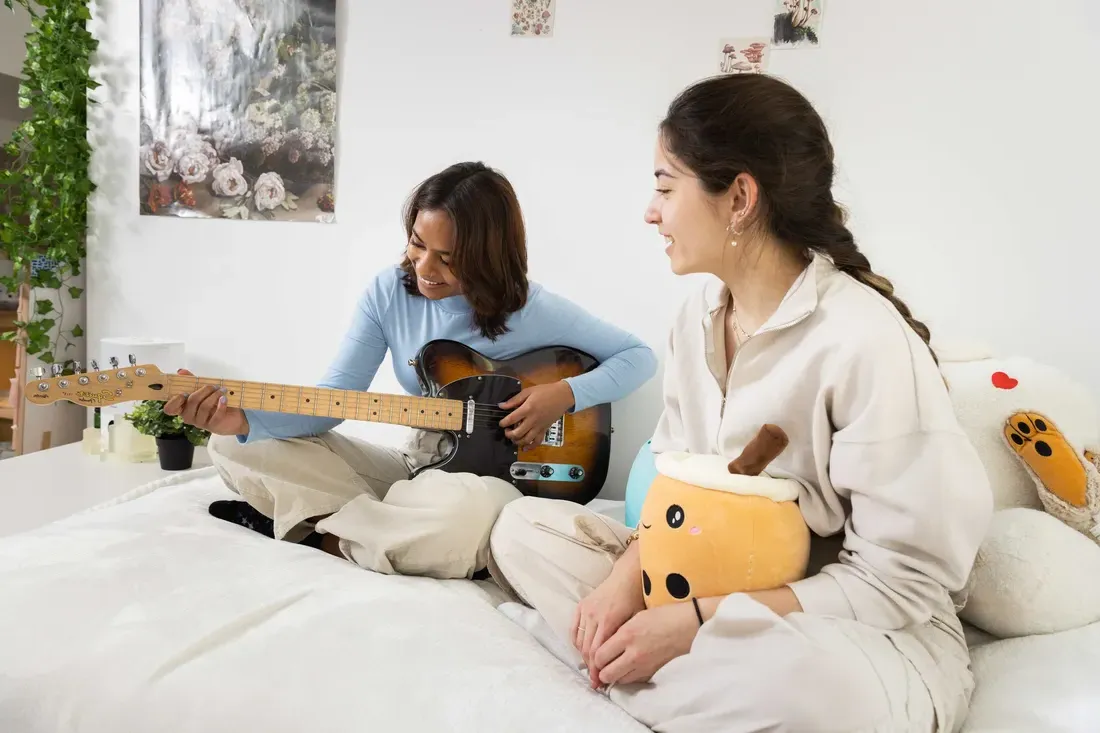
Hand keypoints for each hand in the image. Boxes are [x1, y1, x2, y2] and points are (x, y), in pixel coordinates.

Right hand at [163, 369, 249, 436]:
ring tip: (222, 390)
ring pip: (204, 407)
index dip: (174, 401)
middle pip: (191, 402)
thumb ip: (191, 381)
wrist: (231, 417)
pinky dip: (221, 405)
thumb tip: (181, 371)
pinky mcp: (212, 426)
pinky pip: (216, 415)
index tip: (184, 392)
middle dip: (204, 390)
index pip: (169, 409)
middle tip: (214, 386)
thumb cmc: (213, 402)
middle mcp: (189, 416)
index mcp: (182, 407)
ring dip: (214, 395)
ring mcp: (200, 422)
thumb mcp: (202, 390)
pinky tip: (224, 398)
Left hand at [498, 381, 574, 448]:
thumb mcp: (528, 391)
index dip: (503, 423)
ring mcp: (539, 426)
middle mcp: (532, 420)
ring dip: (517, 441)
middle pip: (517, 433)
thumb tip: (501, 406)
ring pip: (526, 440)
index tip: (501, 423)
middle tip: (506, 430)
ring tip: (513, 437)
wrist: (562, 396)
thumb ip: (514, 400)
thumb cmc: (545, 391)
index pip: (511, 419)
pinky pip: (538, 441)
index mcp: (527, 409)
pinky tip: (524, 448)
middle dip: (509, 434)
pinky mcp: (545, 430)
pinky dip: (530, 447)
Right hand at [571, 546, 645, 687]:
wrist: (626, 577)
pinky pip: (574, 629)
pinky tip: (582, 650)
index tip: (599, 681)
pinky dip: (576, 642)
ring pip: (579, 641)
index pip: (597, 651)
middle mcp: (594, 615)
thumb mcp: (635, 621)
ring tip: (590, 667)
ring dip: (583, 656)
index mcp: (609, 620)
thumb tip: (620, 662)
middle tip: (594, 680)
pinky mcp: (581, 606)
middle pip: (587, 649)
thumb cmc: (635, 599)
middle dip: (590, 667)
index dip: (597, 668)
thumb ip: (624, 640)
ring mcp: (586, 610)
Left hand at [592, 602, 697, 686]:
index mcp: (626, 635)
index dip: (595, 659)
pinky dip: (628, 676)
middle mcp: (633, 653)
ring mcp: (644, 665)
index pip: (599, 656)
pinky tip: (630, 667)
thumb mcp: (636, 617)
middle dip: (601, 671)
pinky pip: (634, 680)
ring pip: (619, 680)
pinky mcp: (654, 672)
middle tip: (602, 666)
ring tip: (616, 666)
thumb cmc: (663, 615)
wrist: (689, 624)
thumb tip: (604, 645)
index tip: (596, 656)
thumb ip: (619, 632)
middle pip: (606, 674)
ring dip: (615, 675)